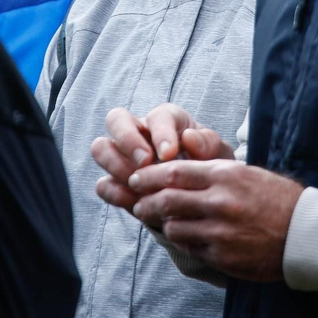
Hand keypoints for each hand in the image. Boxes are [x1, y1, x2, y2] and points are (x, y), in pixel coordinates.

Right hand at [91, 104, 230, 217]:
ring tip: (138, 183)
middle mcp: (139, 132)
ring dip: (115, 164)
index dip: (160, 133)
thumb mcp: (217, 154)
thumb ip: (207, 143)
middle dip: (127, 140)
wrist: (201, 195)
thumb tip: (189, 137)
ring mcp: (123, 157)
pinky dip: (115, 192)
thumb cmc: (208, 165)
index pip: (156, 116)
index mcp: (166, 119)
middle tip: (145, 163)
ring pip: (101, 148)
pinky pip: (103, 184)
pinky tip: (135, 201)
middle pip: (115, 119)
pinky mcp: (116, 183)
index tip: (170, 155)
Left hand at [129, 159, 303, 281]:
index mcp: (226, 175)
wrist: (306, 233)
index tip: (137, 178)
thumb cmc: (277, 199)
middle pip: (167, 200)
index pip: (174, 172)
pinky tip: (187, 237)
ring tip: (163, 222)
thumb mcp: (247, 174)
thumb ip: (212, 173)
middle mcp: (220, 202)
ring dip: (165, 224)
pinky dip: (184, 242)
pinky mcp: (223, 256)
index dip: (149, 176)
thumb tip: (174, 174)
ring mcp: (220, 232)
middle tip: (139, 204)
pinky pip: (191, 248)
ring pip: (174, 227)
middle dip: (146, 202)